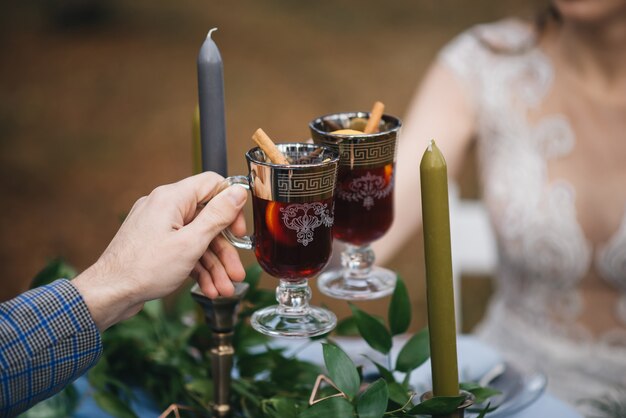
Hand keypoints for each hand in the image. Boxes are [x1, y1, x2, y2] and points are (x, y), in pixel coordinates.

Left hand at [72, 172, 247, 329]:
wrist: (109, 294)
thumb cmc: (143, 269)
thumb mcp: (190, 243)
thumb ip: (217, 216)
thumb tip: (238, 192)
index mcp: (171, 199)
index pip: (212, 185)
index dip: (231, 205)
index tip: (239, 230)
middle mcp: (164, 207)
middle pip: (207, 220)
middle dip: (224, 251)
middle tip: (237, 273)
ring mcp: (158, 226)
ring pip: (196, 240)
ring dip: (213, 266)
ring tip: (224, 289)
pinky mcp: (154, 244)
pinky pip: (183, 249)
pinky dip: (197, 267)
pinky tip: (208, 288)